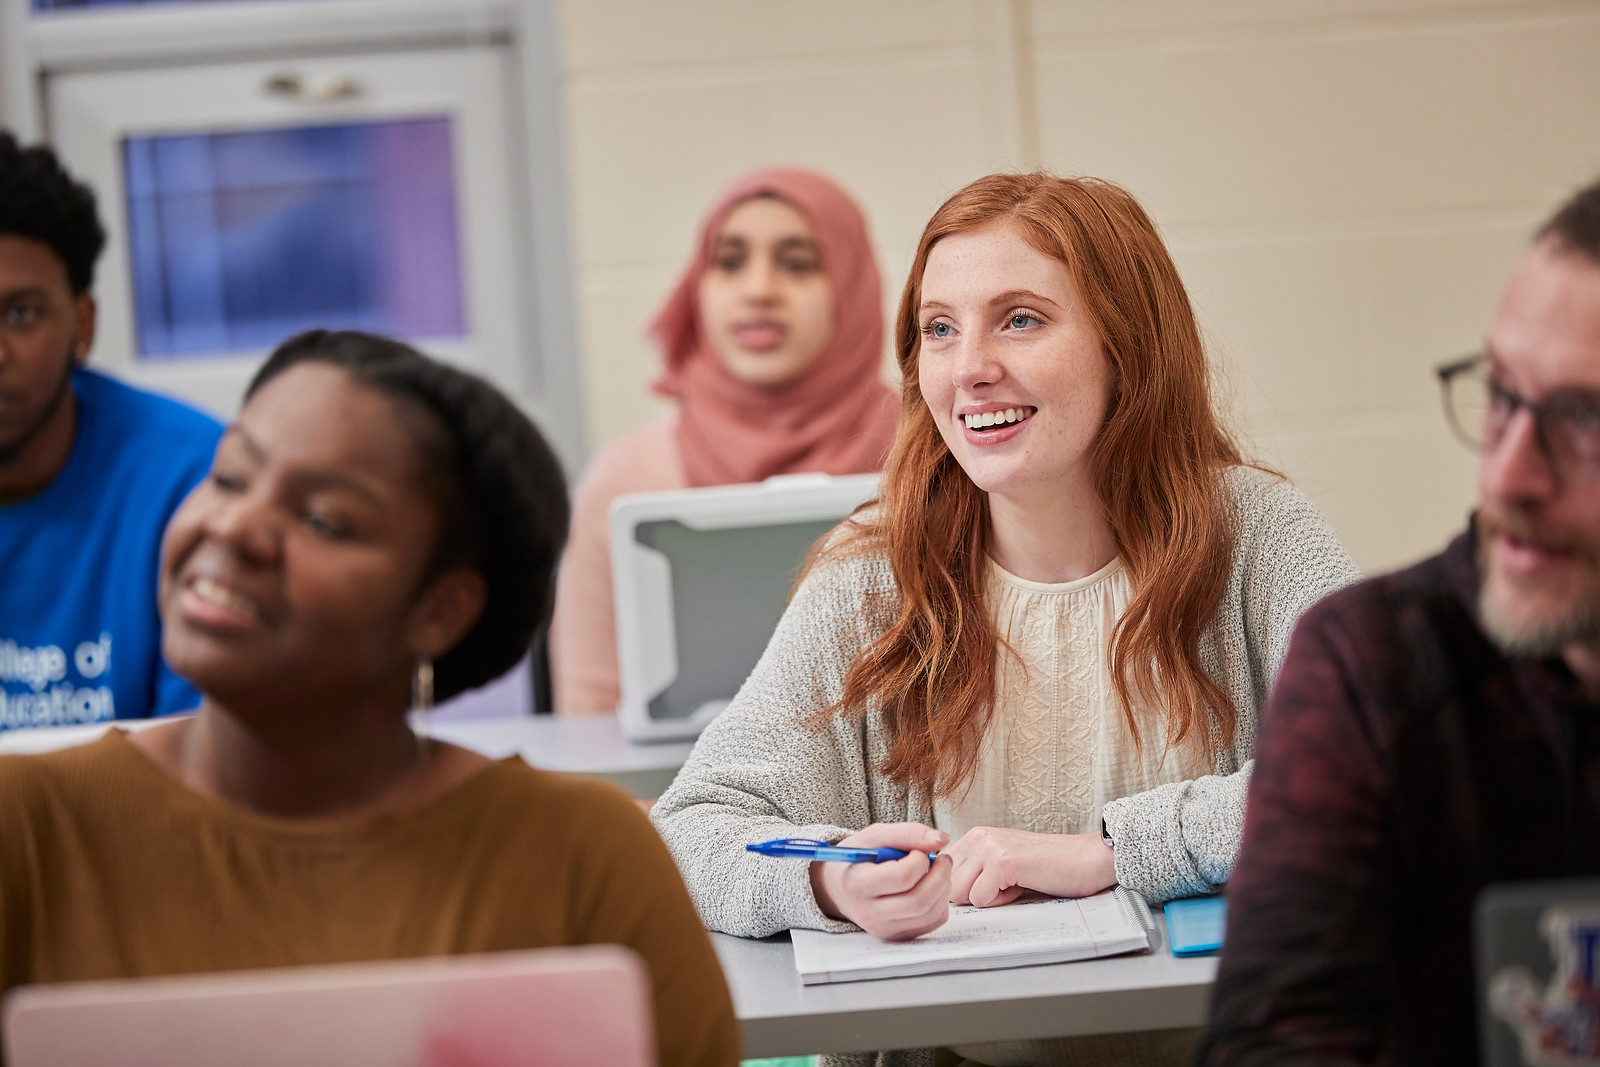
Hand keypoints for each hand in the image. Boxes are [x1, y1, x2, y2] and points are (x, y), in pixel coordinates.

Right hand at [809, 822, 950, 940]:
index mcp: (858, 884)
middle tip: (942, 859)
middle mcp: (869, 913)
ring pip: (929, 914)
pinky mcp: (897, 936)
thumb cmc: (860, 859)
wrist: (842, 886)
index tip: (918, 851)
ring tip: (939, 871)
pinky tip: (933, 887)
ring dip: (943, 888)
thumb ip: (907, 833)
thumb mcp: (875, 837)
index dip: (920, 859)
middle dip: (940, 876)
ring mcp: (883, 928)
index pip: (902, 877)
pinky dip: (941, 903)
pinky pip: (932, 923)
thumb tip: (942, 839)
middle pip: (919, 901)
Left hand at [944, 826, 1115, 907]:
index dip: (963, 890)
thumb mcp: (1003, 863)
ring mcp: (988, 847)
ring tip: (1014, 884)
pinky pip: (980, 899)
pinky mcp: (1002, 862)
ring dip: (987, 899)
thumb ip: (975, 872)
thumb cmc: (1048, 868)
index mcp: (975, 836)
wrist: (1087, 859)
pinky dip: (1002, 902)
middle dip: (973, 896)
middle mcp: (978, 837)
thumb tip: (944, 895)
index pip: (942, 872)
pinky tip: (1022, 885)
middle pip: (947, 886)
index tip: (990, 888)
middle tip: (1005, 887)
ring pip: (959, 893)